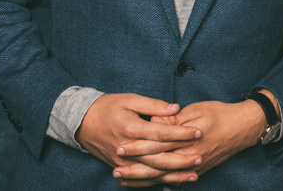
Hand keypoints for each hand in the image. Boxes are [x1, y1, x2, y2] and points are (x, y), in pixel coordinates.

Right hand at [75, 93, 201, 186]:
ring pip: (152, 172)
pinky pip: (141, 179)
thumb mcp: (129, 99)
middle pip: (159, 158)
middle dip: (181, 159)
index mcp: (131, 128)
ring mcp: (123, 161)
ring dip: (174, 175)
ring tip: (193, 174)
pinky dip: (157, 182)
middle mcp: (127, 148)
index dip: (181, 134)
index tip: (198, 132)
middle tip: (200, 157)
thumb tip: (175, 108)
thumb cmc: (107, 107)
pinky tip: (173, 183)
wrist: (81, 123)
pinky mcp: (120, 167)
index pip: (161, 134)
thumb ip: (153, 105)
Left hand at [116, 97, 265, 179]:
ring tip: (125, 180)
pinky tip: (147, 184)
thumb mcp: (196, 110)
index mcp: (187, 139)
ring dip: (144, 179)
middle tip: (116, 169)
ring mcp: (194, 167)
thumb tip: (154, 121)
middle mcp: (189, 156)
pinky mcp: (197, 170)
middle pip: (157, 166)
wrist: (243, 128)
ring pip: (164, 177)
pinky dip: (160, 183)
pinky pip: (175, 181)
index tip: (121, 149)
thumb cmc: (220, 114)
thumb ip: (173, 118)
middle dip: (135, 169)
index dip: (138, 147)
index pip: (157, 145)